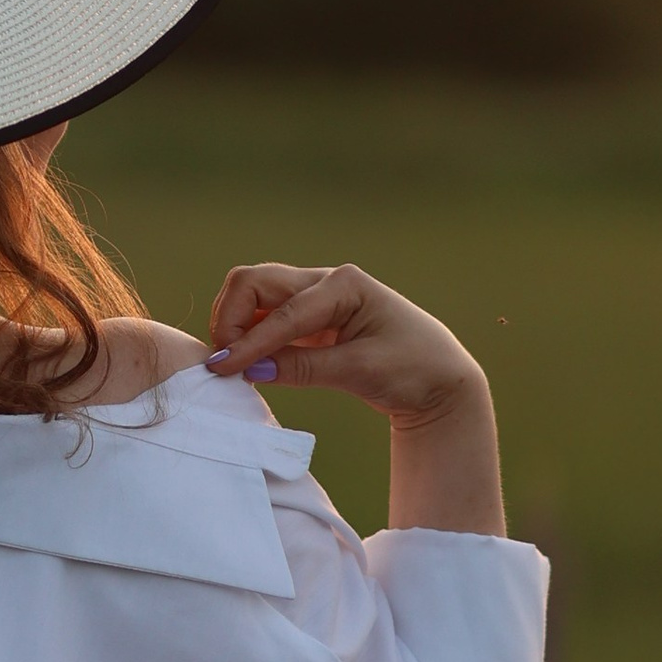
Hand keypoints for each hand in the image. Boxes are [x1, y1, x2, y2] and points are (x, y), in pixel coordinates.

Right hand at [204, 262, 479, 420]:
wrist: (439, 378)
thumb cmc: (412, 369)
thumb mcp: (361, 371)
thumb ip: (304, 368)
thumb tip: (251, 369)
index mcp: (344, 285)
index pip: (283, 313)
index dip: (248, 342)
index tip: (221, 369)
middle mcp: (325, 283)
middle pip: (255, 284)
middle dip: (232, 319)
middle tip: (225, 362)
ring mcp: (315, 299)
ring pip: (255, 298)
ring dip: (237, 325)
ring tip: (233, 363)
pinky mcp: (310, 320)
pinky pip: (267, 319)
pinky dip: (250, 336)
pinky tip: (245, 362)